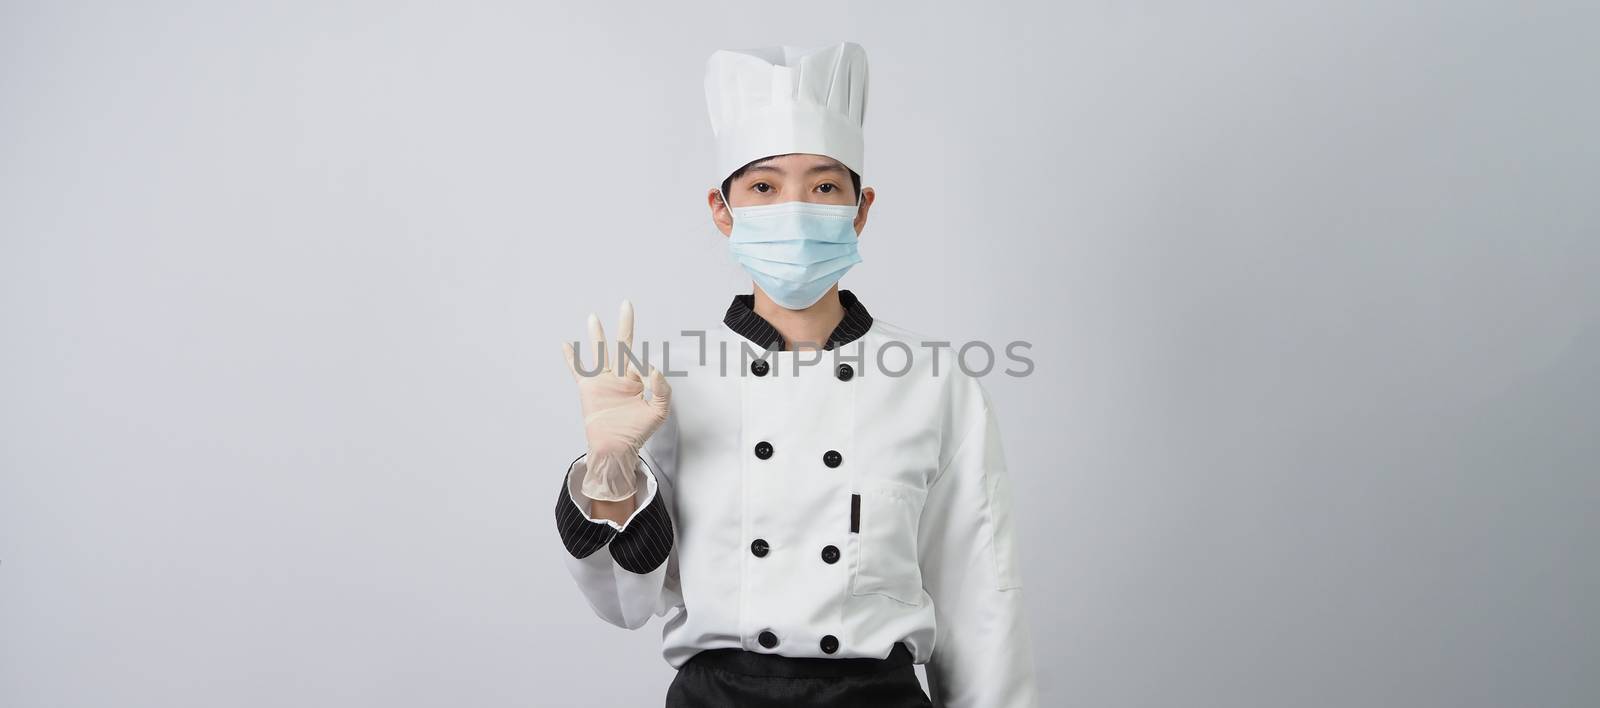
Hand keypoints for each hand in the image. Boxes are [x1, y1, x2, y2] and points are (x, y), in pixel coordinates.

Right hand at [561, 300, 670, 501]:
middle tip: (626, 304)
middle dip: (625, 325)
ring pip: (600, 352)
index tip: (645, 376)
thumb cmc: (637, 433)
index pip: (641, 364)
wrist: (616, 449)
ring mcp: (603, 382)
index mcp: (637, 381)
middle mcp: (619, 378)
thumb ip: (662, 390)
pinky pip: (578, 370)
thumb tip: (653, 367)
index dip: (644, 369)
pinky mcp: (588, 389)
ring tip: (593, 317)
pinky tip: (566, 345)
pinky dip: (572, 358)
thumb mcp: (658, 412)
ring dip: (597, 335)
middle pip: (622, 346)